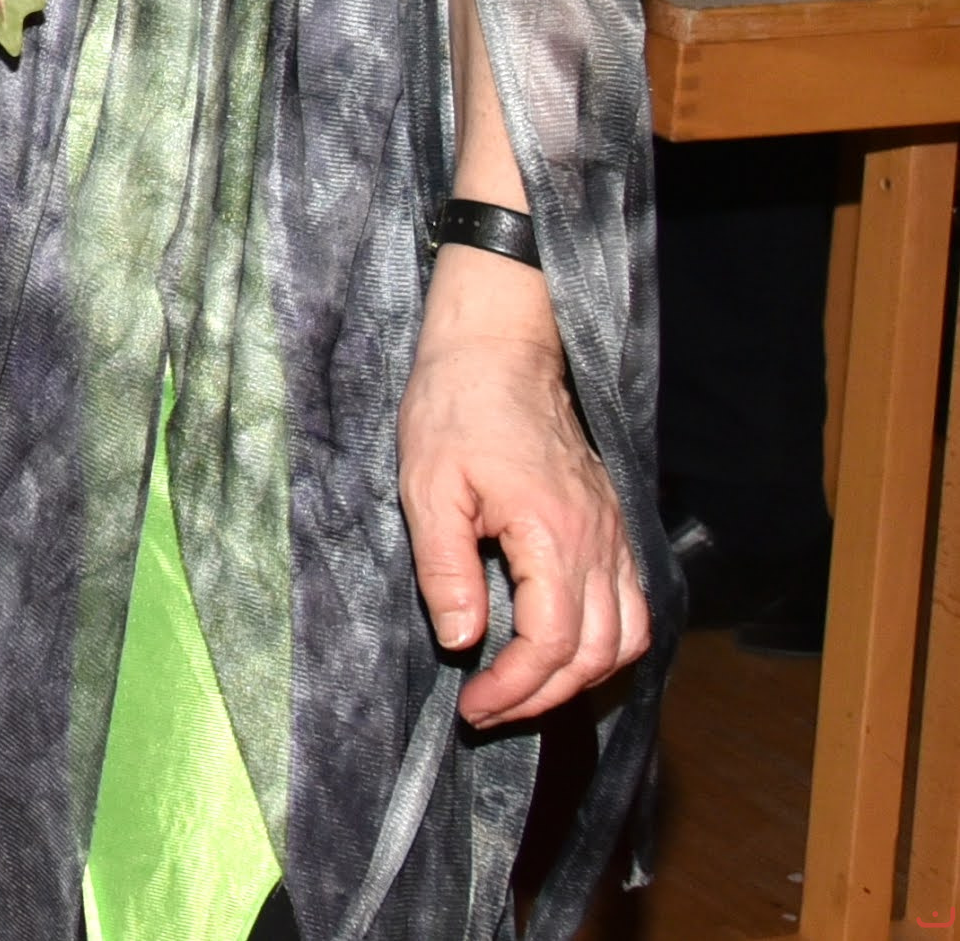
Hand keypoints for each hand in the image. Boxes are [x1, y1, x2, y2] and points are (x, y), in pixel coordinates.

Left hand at [399, 245, 646, 724]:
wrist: (499, 351)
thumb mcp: (427, 487)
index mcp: (552, 534)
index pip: (553, 643)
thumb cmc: (456, 410)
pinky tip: (564, 652)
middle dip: (543, 696)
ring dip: (581, 679)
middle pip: (597, 654)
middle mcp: (599, 542)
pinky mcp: (613, 528)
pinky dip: (608, 645)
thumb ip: (445, 569)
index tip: (473, 707)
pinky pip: (634, 606)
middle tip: (488, 711)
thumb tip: (462, 641)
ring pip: (628, 638)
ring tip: (524, 692)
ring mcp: (614, 535)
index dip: (514, 688)